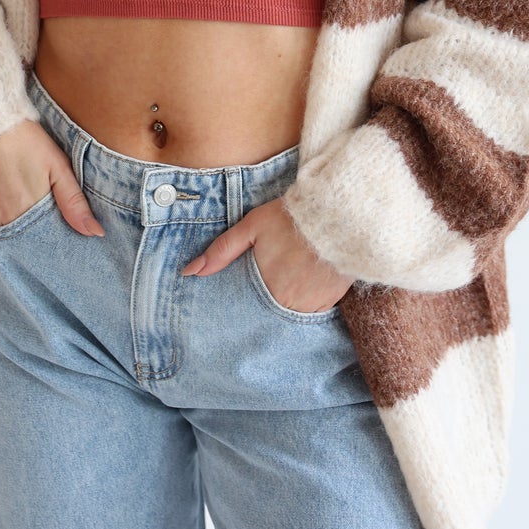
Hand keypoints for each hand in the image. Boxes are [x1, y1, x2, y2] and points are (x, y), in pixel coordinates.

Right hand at [0, 117, 104, 236]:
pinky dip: (7, 221)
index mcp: (34, 211)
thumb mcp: (57, 166)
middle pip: (31, 241)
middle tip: (51, 220)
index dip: (61, 239)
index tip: (70, 237)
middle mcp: (11, 220)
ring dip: (25, 230)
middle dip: (43, 237)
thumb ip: (74, 202)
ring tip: (32, 210)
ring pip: (14, 235)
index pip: (51, 241)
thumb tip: (95, 232)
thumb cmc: (25, 142)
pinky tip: (14, 204)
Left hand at [180, 195, 352, 311]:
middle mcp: (292, 304)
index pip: (250, 312)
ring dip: (286, 306)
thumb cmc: (291, 218)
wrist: (339, 213)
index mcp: (270, 290)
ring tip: (283, 290)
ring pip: (293, 315)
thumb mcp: (252, 227)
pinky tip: (303, 286)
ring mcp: (315, 305)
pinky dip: (306, 302)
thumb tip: (190, 272)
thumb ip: (222, 251)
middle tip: (263, 295)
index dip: (244, 310)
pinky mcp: (333, 300)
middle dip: (264, 309)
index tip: (239, 311)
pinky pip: (314, 310)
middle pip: (271, 315)